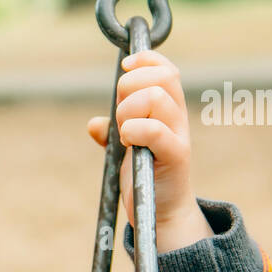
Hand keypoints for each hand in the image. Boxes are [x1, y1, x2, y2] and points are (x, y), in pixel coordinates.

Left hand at [86, 49, 212, 251]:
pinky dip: (134, 130)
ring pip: (156, 97)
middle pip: (162, 77)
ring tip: (124, 132)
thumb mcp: (125, 148)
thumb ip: (112, 132)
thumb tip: (93, 125)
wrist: (162, 212)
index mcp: (169, 109)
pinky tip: (127, 143)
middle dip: (130, 87)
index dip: (147, 60)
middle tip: (120, 115)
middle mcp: (178, 118)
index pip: (167, 69)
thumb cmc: (144, 176)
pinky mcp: (176, 156)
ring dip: (129, 110)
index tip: (124, 66)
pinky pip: (155, 130)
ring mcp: (179, 135)